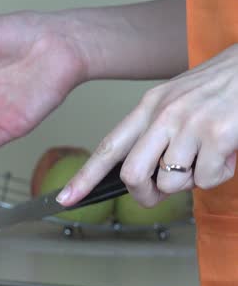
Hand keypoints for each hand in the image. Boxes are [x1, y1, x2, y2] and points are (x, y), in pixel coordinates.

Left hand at [58, 44, 237, 207]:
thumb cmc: (225, 86)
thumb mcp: (180, 100)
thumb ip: (157, 133)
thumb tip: (148, 178)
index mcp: (150, 106)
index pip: (108, 147)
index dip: (84, 177)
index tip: (65, 199)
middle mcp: (164, 114)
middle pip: (132, 174)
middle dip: (145, 194)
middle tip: (163, 191)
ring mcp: (190, 124)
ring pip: (171, 181)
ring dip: (191, 182)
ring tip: (209, 157)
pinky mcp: (218, 135)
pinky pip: (207, 179)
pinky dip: (220, 175)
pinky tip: (229, 153)